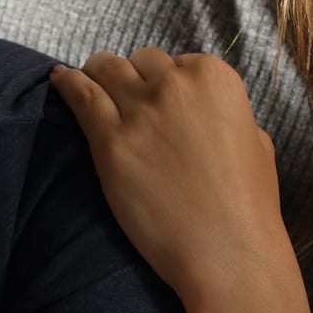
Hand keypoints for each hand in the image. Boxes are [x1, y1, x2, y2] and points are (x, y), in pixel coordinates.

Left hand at [48, 49, 285, 305]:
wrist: (227, 250)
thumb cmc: (247, 205)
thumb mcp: (255, 141)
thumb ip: (227, 114)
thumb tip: (207, 113)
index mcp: (215, 77)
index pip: (177, 62)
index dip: (166, 81)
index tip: (159, 99)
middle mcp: (176, 84)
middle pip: (140, 62)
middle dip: (133, 78)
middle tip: (125, 98)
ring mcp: (140, 110)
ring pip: (105, 68)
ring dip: (97, 73)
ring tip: (86, 81)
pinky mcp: (110, 141)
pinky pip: (79, 95)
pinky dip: (66, 84)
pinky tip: (57, 80)